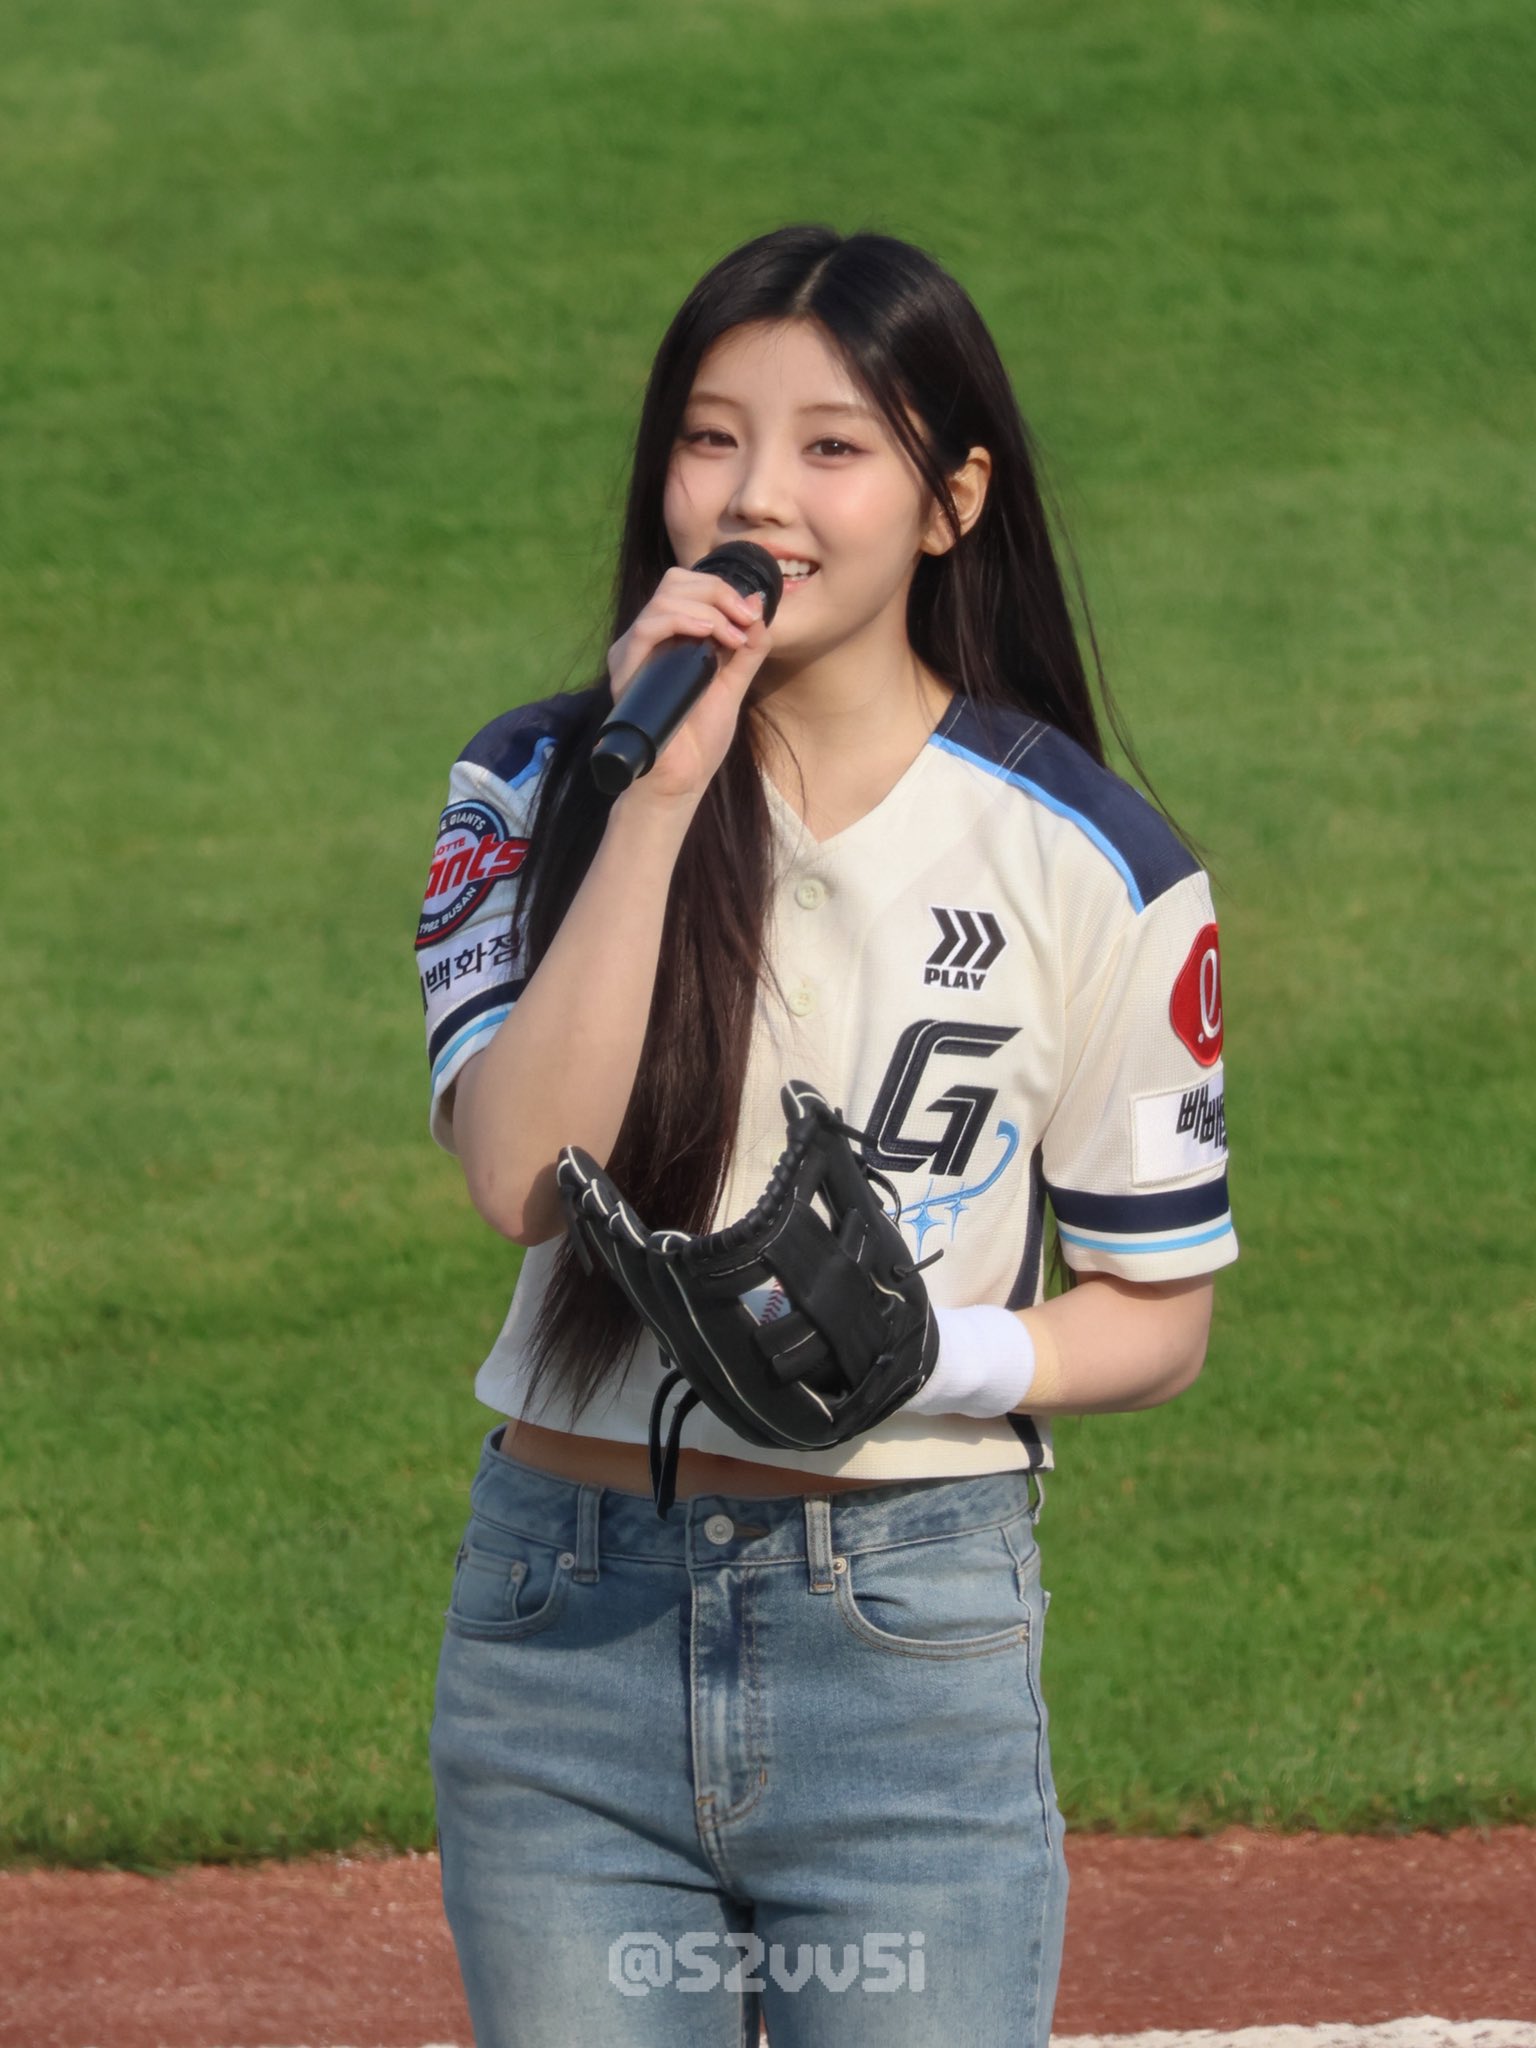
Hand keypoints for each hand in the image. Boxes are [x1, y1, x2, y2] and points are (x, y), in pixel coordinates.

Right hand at [605, 567, 771, 803]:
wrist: (682, 779)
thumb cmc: (700, 739)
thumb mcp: (734, 684)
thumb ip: (747, 649)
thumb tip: (759, 605)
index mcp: (669, 637)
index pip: (688, 585)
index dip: (722, 589)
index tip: (752, 613)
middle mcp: (647, 639)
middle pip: (675, 582)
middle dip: (718, 591)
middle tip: (745, 618)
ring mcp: (633, 653)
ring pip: (663, 597)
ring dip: (708, 607)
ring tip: (732, 634)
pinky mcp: (626, 671)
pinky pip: (648, 627)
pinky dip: (683, 620)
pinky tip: (709, 633)